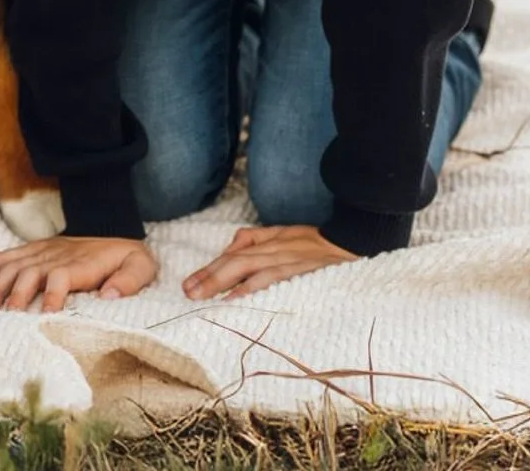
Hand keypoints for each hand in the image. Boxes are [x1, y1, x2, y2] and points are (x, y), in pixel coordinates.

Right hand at [0, 236, 156, 312]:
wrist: (111, 224)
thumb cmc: (125, 254)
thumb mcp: (140, 265)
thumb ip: (128, 281)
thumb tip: (108, 297)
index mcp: (81, 263)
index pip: (61, 275)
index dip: (52, 293)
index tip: (45, 313)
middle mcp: (56, 255)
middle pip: (30, 272)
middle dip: (15, 293)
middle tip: (4, 317)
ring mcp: (40, 251)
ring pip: (12, 266)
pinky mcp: (30, 250)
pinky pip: (3, 256)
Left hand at [183, 225, 355, 299]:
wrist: (342, 242)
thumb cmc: (308, 240)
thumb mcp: (277, 233)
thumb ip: (252, 239)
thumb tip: (230, 248)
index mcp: (263, 243)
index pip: (230, 256)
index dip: (209, 269)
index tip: (189, 282)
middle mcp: (268, 251)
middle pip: (232, 263)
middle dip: (208, 277)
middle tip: (188, 291)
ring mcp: (279, 261)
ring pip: (244, 270)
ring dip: (221, 282)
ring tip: (202, 294)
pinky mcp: (292, 272)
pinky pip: (266, 279)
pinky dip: (249, 287)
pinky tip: (235, 297)